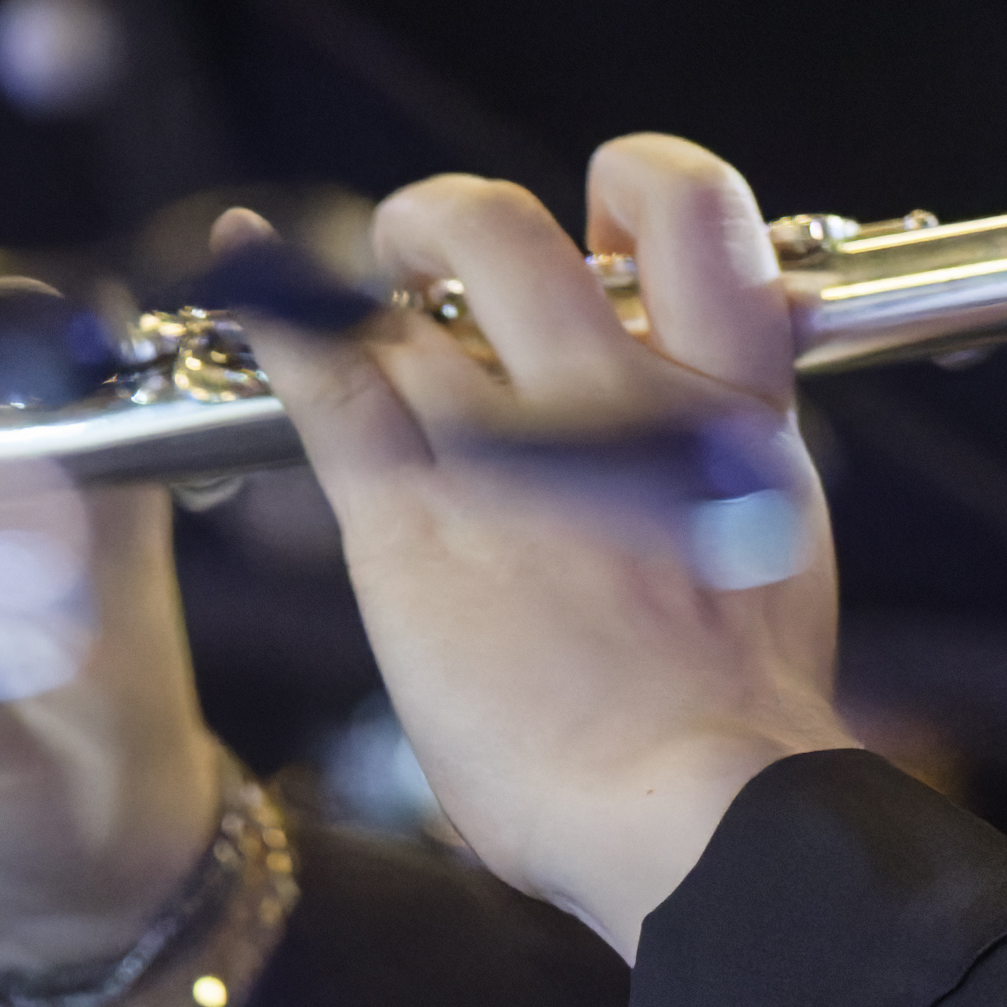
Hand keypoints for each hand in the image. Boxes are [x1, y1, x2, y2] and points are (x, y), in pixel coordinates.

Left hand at [255, 137, 852, 959]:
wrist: (702, 814)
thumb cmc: (734, 728)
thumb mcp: (767, 556)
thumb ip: (705, 482)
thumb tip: (666, 463)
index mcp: (727, 403)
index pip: (692, 213)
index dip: (632, 191)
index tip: (596, 233)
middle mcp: (613, 395)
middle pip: (511, 228)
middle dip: (453, 220)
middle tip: (431, 258)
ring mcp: (507, 447)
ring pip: (407, 292)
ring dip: (363, 273)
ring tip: (346, 291)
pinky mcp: (412, 517)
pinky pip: (328, 373)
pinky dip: (272, 306)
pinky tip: (239, 265)